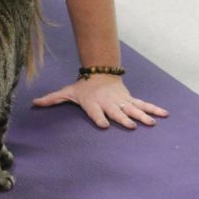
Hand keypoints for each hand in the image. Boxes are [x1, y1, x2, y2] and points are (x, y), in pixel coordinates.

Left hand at [32, 73, 168, 129]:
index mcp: (93, 103)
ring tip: (150, 124)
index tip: (104, 125)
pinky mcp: (130, 100)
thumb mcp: (66, 92)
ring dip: (142, 116)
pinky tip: (164, 115)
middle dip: (123, 119)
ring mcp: (121, 102)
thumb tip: (33, 103)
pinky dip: (154, 109)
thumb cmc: (82, 88)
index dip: (99, 118)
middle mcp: (109, 103)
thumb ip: (52, 99)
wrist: (100, 73)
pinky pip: (144, 105)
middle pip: (117, 112)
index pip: (96, 112)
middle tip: (130, 126)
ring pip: (133, 109)